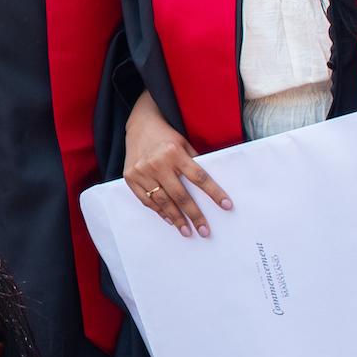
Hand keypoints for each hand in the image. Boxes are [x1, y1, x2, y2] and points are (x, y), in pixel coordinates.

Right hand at [122, 91, 230, 236]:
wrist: (139, 125)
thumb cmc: (166, 136)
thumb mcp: (184, 143)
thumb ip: (194, 162)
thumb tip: (209, 186)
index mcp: (174, 152)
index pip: (199, 177)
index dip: (214, 192)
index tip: (226, 206)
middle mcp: (157, 163)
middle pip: (180, 195)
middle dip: (194, 215)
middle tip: (204, 231)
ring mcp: (142, 172)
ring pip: (163, 201)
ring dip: (177, 218)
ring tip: (187, 231)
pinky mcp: (130, 178)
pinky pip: (146, 200)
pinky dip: (159, 211)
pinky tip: (170, 219)